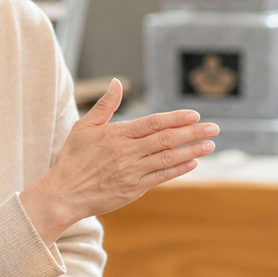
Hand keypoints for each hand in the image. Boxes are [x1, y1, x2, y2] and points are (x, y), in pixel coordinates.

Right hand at [20, 78, 217, 240]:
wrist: (64, 194)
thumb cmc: (73, 158)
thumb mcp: (84, 127)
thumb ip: (105, 105)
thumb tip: (118, 82)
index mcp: (116, 135)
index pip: (152, 123)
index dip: (175, 118)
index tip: (194, 114)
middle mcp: (127, 153)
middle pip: (166, 140)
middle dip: (192, 133)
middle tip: (214, 128)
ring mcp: (132, 172)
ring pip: (167, 159)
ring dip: (191, 151)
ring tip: (210, 144)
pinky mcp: (134, 189)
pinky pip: (161, 177)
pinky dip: (178, 170)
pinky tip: (193, 162)